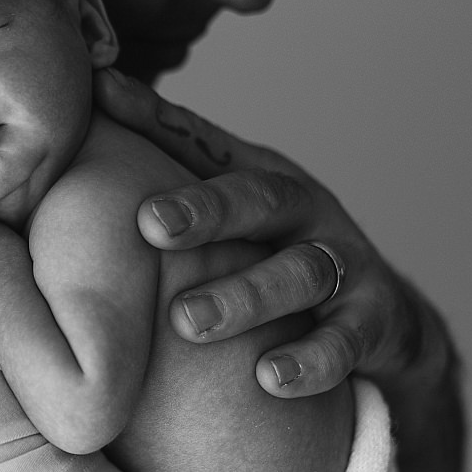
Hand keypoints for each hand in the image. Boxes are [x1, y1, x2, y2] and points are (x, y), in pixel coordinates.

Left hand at [93, 67, 438, 397]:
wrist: (382, 319)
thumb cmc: (271, 251)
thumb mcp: (227, 204)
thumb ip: (164, 162)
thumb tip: (89, 93)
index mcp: (255, 176)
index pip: (200, 140)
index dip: (152, 116)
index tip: (101, 95)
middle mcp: (303, 210)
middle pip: (258, 199)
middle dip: (206, 210)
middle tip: (151, 225)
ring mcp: (343, 263)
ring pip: (298, 273)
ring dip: (243, 296)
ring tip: (187, 320)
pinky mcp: (374, 321)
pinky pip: (345, 342)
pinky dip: (309, 360)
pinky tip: (270, 377)